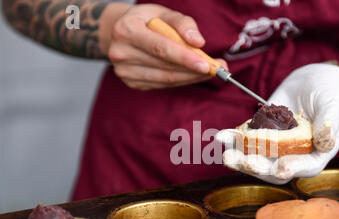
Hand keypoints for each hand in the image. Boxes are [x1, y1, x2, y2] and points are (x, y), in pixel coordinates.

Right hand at [105, 4, 226, 89]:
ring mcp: (125, 71)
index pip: (161, 48)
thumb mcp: (162, 12)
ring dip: (191, 78)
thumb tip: (199, 41)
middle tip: (219, 69)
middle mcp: (121, 53)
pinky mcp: (132, 83)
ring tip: (211, 72)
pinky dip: (181, 81)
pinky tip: (193, 75)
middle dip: (195, 70)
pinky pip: (163, 84)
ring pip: (166, 79)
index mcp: (127, 30)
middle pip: (165, 66)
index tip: (207, 65)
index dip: (185, 58)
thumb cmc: (146, 20)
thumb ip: (182, 23)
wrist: (119, 33)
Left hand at [216, 63, 338, 183]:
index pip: (304, 167)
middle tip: (243, 161)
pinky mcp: (262, 133)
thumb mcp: (333, 104)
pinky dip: (234, 139)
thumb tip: (326, 143)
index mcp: (315, 154)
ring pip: (256, 158)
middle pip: (274, 168)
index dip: (293, 169)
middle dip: (258, 166)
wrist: (316, 78)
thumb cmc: (332, 92)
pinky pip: (246, 140)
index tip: (281, 168)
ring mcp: (275, 146)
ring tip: (226, 153)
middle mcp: (293, 155)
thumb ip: (329, 123)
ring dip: (240, 158)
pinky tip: (222, 136)